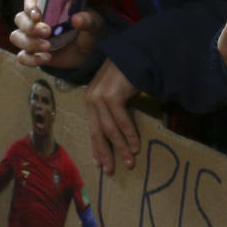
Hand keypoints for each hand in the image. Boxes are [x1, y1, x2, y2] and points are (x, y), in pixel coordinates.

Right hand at [9, 0, 104, 69]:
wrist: (88, 51)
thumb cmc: (88, 29)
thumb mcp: (93, 22)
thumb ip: (87, 19)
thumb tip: (77, 19)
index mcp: (47, 6)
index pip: (29, 1)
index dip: (30, 6)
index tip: (38, 15)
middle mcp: (35, 20)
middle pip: (20, 19)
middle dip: (30, 27)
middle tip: (47, 32)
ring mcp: (32, 37)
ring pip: (16, 37)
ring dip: (29, 43)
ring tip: (48, 47)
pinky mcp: (33, 53)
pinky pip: (22, 57)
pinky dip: (31, 59)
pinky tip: (47, 58)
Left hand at [83, 59, 139, 174]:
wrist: (135, 55)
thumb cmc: (127, 74)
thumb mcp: (116, 93)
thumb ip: (112, 109)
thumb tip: (116, 133)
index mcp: (90, 99)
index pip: (92, 128)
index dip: (96, 147)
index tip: (100, 163)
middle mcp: (91, 98)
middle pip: (97, 132)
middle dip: (105, 153)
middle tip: (110, 170)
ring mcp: (99, 96)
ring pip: (109, 130)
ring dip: (120, 147)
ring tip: (129, 161)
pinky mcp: (111, 96)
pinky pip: (121, 121)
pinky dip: (129, 135)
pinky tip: (134, 146)